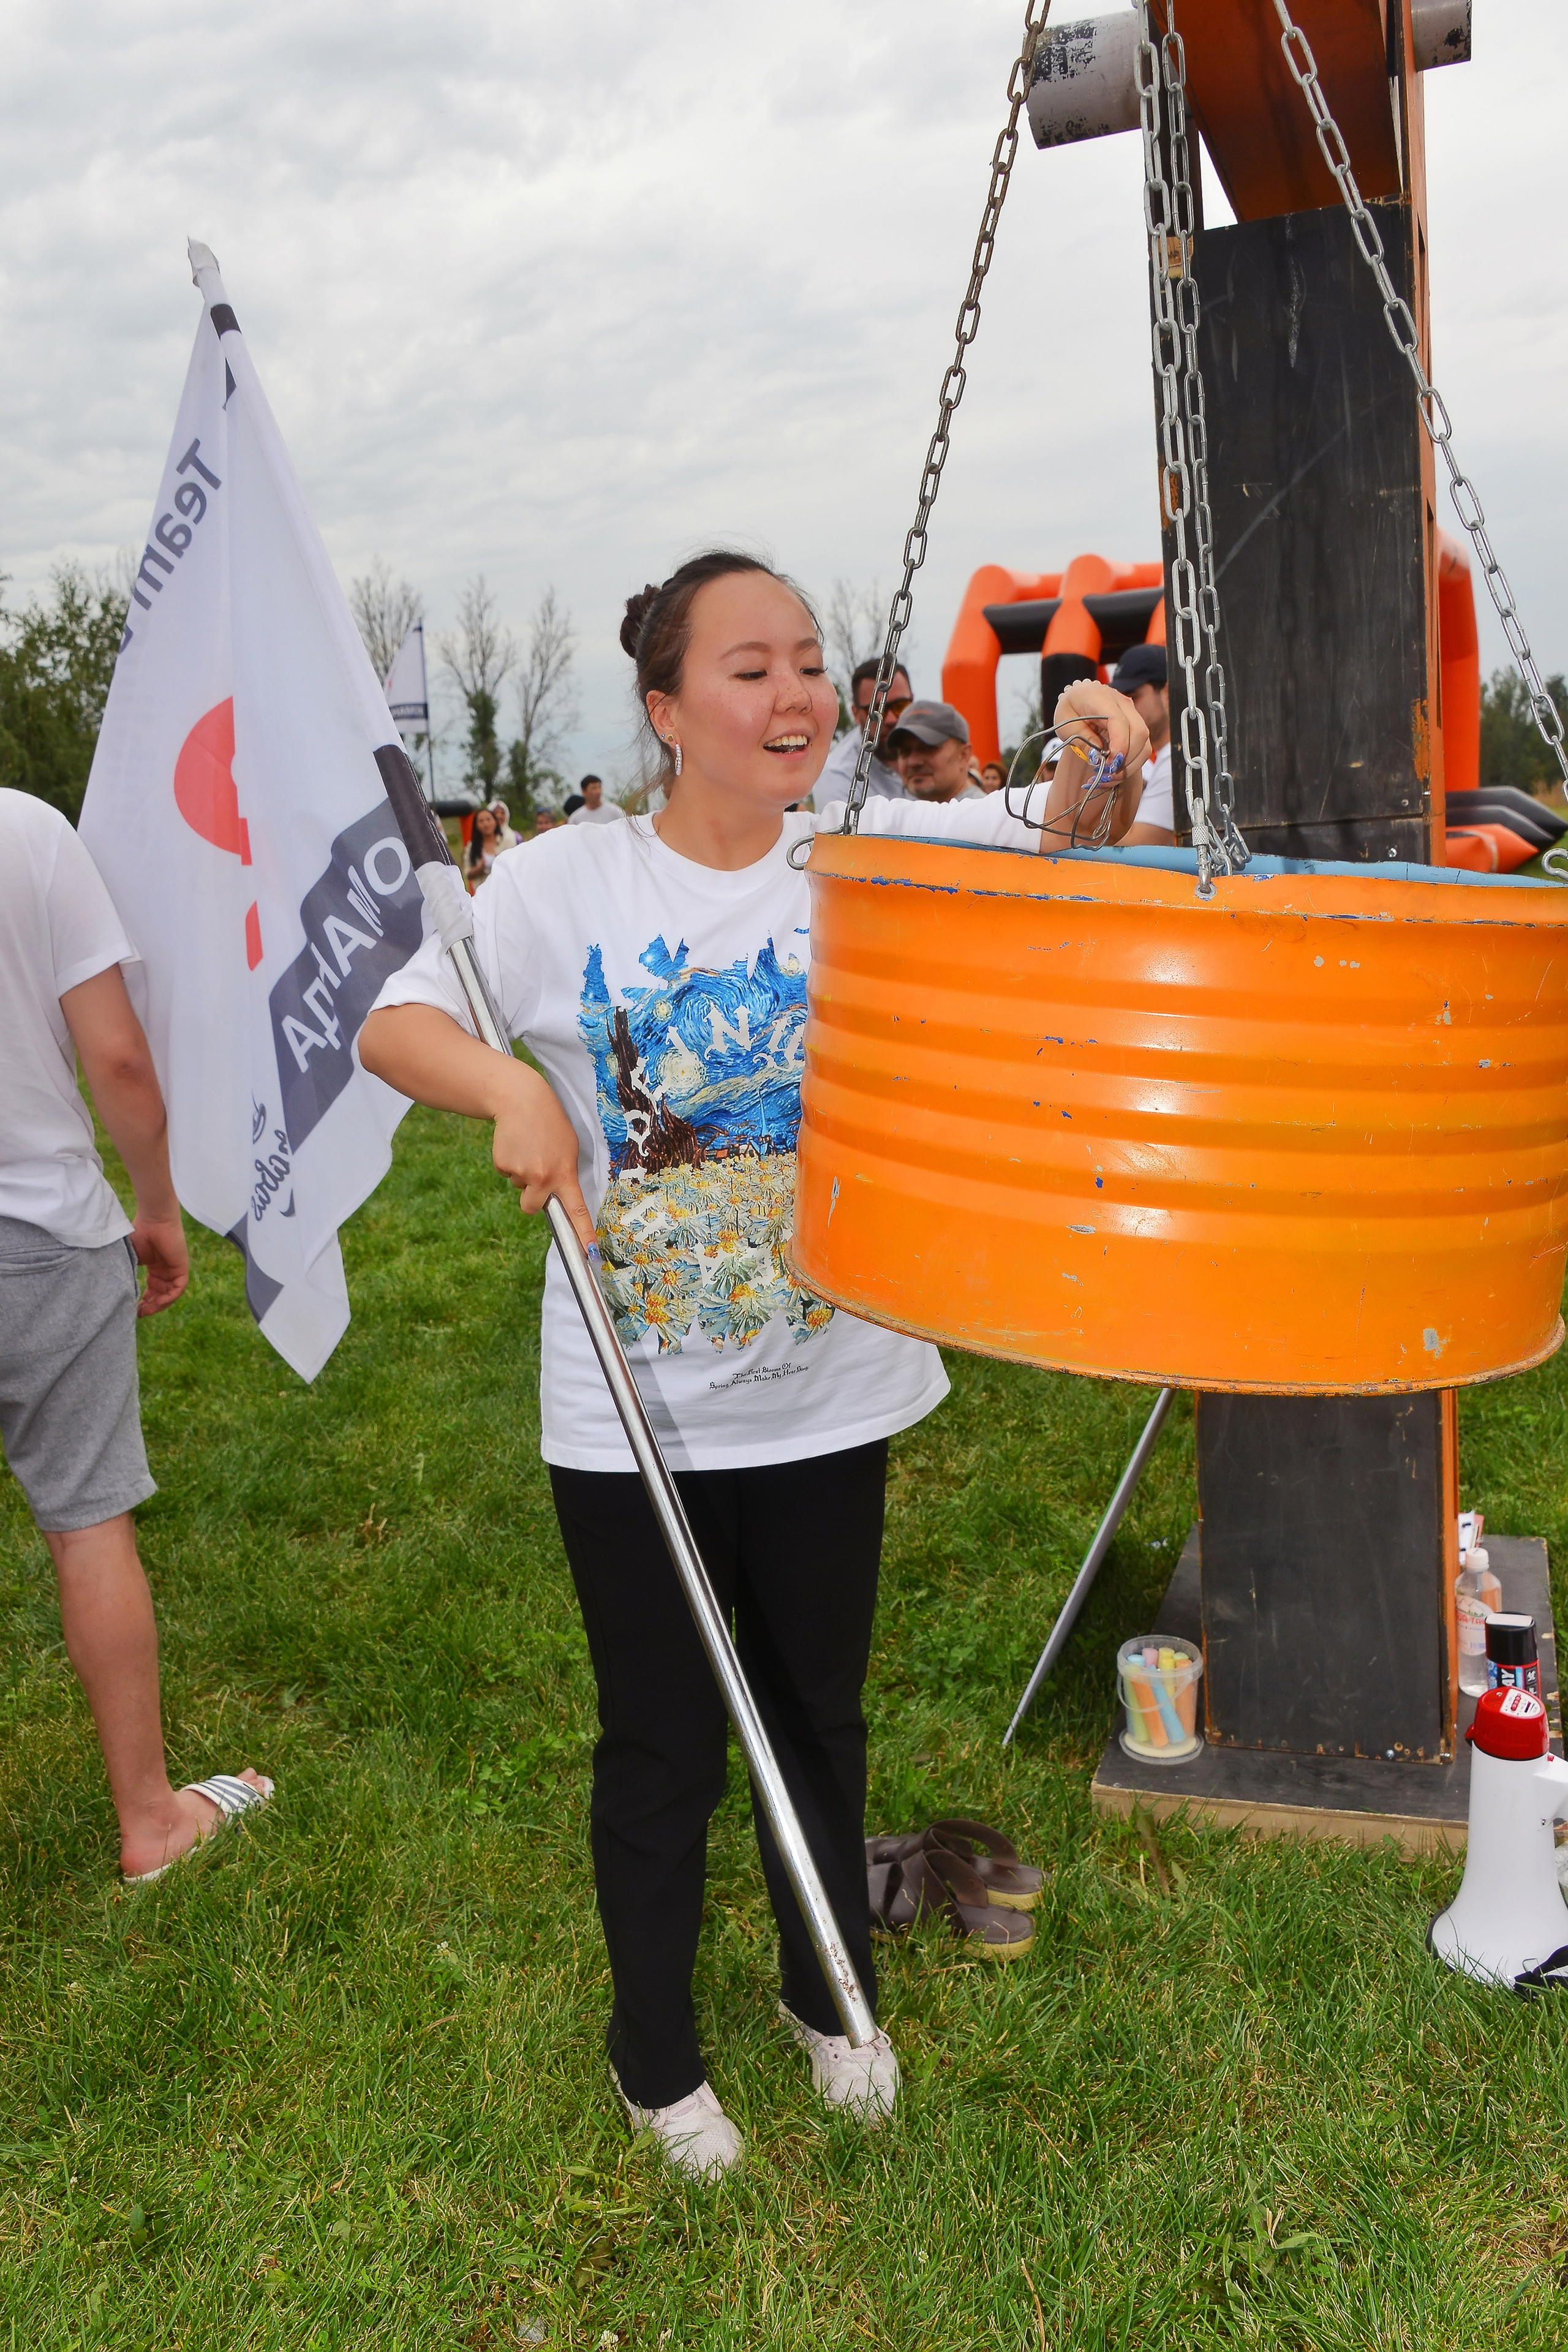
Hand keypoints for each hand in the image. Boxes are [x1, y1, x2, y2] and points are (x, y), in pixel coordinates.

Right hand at [131, 1206, 188, 1314]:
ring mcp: (174, 1269)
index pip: (151, 1289)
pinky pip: (178, 1289)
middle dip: (149, 1306)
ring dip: (158, 1305)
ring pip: (169, 1294)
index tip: (132, 1309)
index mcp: (154, 1266)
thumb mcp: (129, 1256)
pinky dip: (168, 1298)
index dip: (143, 1300)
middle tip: (137, 1314)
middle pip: (160, 1294)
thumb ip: (125, 1271)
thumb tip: (113, 1289)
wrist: (153, 1220)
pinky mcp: (182, 1268)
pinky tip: (156, 1303)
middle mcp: (165, 1269)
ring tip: (144, 1311)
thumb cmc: (138, 1232)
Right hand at [490, 1064, 596, 1250]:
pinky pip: (506, 1172)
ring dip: (522, 1172)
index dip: (583, 1234)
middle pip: (531, 1207)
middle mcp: (543, 1177)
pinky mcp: (502, 1164)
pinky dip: (510, 1161)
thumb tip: (555, 1196)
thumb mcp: (568, 1148)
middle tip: (535, 1172)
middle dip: (530, 1197)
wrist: (521, 1099)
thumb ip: (564, 1173)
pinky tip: (515, 1143)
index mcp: (565, 1174)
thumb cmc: (551, 1124)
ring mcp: (521, 1172)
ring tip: (528, 1147)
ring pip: (519, 1186)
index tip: (589, 1254)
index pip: (577, 1211)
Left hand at [1053, 679, 1151, 775]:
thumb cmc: (1070, 709)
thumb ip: (1082, 739)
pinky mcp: (1135, 728)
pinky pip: (1140, 750)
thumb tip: (1098, 758)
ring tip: (1106, 779)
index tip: (1110, 764)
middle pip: (1139, 733)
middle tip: (1106, 776)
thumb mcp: (1065, 725)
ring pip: (1144, 744)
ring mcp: (1133, 715)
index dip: (1119, 744)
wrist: (1078, 698)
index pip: (1120, 721)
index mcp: (1102, 698)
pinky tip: (1111, 774)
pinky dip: (1129, 766)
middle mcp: (1123, 704)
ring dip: (1128, 767)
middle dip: (1125, 760)